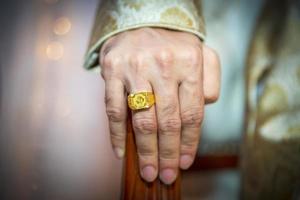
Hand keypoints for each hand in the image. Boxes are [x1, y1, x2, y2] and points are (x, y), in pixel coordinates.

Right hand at [100, 27, 219, 183]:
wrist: (142, 20)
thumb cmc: (174, 45)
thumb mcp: (202, 54)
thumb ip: (211, 81)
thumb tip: (205, 107)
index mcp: (189, 63)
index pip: (192, 113)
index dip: (189, 142)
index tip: (184, 162)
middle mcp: (163, 65)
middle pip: (168, 121)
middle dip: (168, 153)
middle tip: (166, 175)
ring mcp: (135, 68)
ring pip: (142, 119)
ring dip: (146, 150)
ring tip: (149, 170)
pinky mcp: (113, 71)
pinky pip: (113, 109)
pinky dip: (116, 134)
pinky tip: (121, 152)